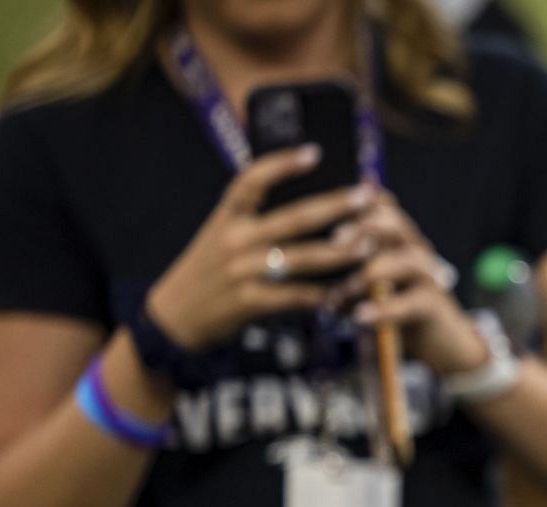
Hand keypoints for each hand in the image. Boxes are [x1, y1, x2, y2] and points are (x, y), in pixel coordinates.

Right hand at [145, 145, 374, 350]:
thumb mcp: (223, 233)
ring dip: (339, 251)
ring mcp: (241, 271)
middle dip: (334, 205)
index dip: (283, 164)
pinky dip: (324, 294)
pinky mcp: (250, 302)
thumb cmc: (213, 268)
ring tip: (368, 244)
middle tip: (368, 196)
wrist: (178, 314)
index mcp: (227, 215)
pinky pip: (295, 296)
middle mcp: (234, 238)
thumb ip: (256, 218)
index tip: (315, 152)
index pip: (252, 179)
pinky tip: (348, 291)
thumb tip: (312, 200)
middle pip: (292, 217)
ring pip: (300, 258)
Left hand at [331, 189, 489, 376]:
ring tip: (347, 290)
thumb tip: (310, 272)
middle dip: (364, 227)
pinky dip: (384, 309)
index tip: (327, 204)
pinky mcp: (434, 304)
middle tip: (335, 239)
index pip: (381, 208)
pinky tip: (361, 317)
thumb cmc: (399, 313)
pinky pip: (411, 301)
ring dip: (372, 272)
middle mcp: (416, 251)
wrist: (440, 343)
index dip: (358, 203)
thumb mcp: (371, 289)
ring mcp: (428, 276)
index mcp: (398, 241)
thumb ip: (351, 276)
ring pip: (406, 259)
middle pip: (394, 224)